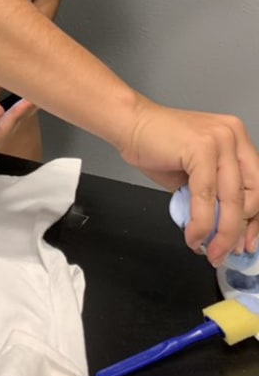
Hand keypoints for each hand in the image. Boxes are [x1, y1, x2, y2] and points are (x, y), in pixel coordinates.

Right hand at [121, 101, 258, 264]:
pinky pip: (206, 197)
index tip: (246, 243)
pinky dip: (200, 223)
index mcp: (237, 141)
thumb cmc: (157, 146)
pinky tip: (193, 235)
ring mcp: (220, 140)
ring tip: (208, 250)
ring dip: (221, 234)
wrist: (128, 124)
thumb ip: (214, 197)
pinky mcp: (202, 147)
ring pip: (232, 200)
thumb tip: (225, 232)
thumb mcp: (195, 173)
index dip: (254, 221)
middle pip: (252, 195)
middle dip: (238, 231)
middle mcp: (234, 136)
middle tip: (224, 251)